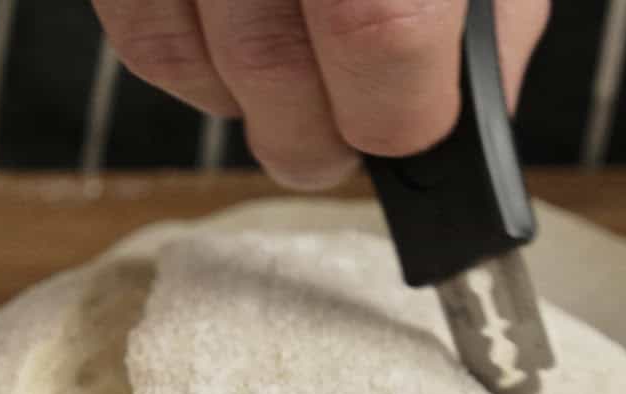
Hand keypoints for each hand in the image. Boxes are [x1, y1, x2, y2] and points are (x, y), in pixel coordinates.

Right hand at [91, 0, 548, 188]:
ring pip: (187, 58)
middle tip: (346, 130)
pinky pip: (137, 33)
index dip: (395, 116)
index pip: (379, 34)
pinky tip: (231, 31)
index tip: (405, 135)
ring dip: (249, 96)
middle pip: (269, 67)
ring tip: (291, 64)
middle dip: (316, 133)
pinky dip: (186, 58)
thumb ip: (488, 27)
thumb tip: (468, 133)